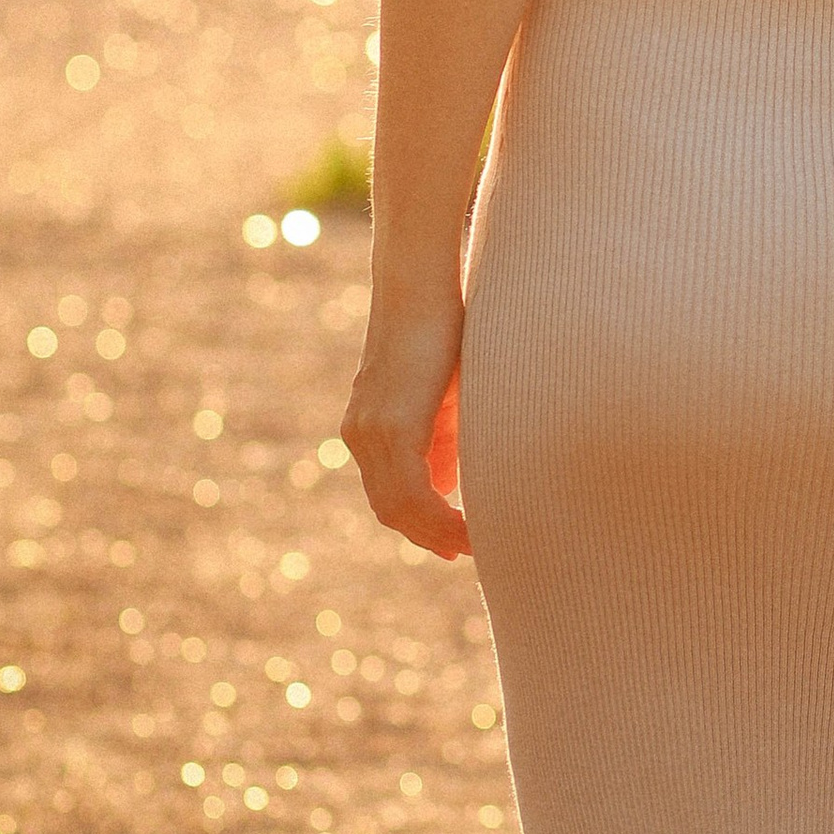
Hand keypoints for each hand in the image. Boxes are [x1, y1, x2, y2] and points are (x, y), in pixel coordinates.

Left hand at [343, 295, 469, 559]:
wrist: (422, 284)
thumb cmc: (442, 328)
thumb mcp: (442, 394)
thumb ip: (438, 438)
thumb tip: (445, 485)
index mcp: (369, 428)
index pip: (389, 495)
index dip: (421, 525)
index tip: (456, 542)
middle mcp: (360, 435)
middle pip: (389, 509)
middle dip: (429, 536)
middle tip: (466, 550)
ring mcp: (371, 431)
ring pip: (397, 506)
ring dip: (435, 531)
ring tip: (472, 542)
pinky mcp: (391, 424)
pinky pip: (410, 490)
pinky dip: (437, 514)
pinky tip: (466, 523)